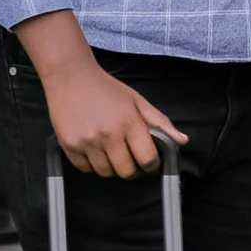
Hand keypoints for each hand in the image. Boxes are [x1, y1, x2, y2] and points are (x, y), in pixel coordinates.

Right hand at [41, 59, 187, 178]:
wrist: (71, 78)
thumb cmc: (107, 89)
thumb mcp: (138, 101)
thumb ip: (160, 122)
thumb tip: (182, 141)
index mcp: (129, 122)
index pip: (147, 158)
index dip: (152, 165)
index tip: (151, 163)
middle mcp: (108, 134)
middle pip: (126, 171)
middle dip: (133, 170)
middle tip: (132, 161)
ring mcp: (86, 142)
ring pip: (105, 173)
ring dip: (112, 168)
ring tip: (113, 153)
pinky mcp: (69, 146)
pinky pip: (85, 169)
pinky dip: (92, 165)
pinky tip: (96, 151)